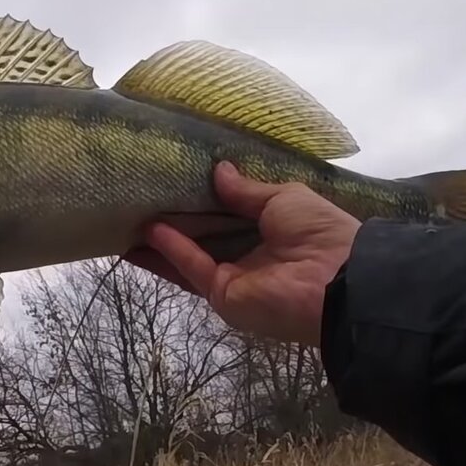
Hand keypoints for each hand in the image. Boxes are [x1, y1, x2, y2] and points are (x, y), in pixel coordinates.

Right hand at [124, 161, 360, 345]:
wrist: (336, 280)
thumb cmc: (318, 231)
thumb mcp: (283, 198)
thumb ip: (246, 191)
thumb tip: (218, 170)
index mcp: (268, 232)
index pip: (226, 215)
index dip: (200, 200)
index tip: (172, 182)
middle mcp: (247, 255)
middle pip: (202, 236)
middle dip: (174, 219)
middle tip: (141, 197)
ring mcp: (233, 278)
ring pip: (189, 255)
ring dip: (162, 240)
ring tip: (129, 217)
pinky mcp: (222, 295)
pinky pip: (193, 268)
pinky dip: (172, 250)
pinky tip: (148, 230)